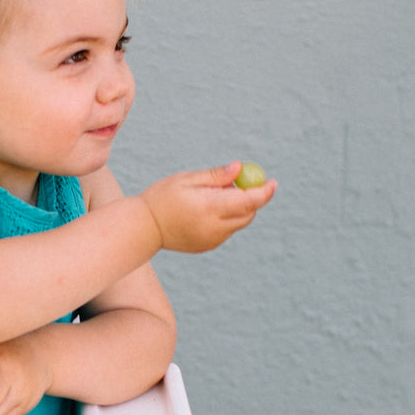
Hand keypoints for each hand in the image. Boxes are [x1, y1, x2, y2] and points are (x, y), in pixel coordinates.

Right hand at [141, 162, 275, 254]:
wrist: (143, 228)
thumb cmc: (162, 198)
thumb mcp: (186, 180)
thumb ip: (215, 176)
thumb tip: (239, 168)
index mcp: (209, 207)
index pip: (248, 201)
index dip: (264, 191)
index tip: (272, 182)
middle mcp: (214, 227)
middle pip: (248, 214)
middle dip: (252, 199)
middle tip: (244, 184)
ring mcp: (211, 240)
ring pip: (238, 223)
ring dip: (238, 209)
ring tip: (214, 196)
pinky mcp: (207, 246)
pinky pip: (226, 231)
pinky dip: (226, 219)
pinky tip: (205, 211)